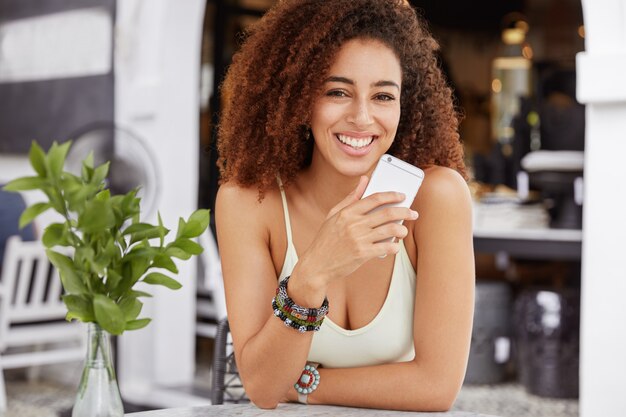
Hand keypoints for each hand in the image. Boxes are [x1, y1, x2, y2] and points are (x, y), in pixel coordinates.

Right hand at [290, 176, 417, 304]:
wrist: (317, 265)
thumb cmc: (326, 239)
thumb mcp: (333, 215)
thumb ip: (351, 198)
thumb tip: (364, 180)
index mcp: (347, 212)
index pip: (375, 198)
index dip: (392, 195)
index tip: (402, 196)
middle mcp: (354, 224)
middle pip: (387, 212)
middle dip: (405, 211)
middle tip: (413, 213)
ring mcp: (359, 239)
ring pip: (390, 229)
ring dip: (402, 229)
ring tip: (404, 230)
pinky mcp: (362, 254)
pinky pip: (386, 247)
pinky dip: (394, 246)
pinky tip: (395, 245)